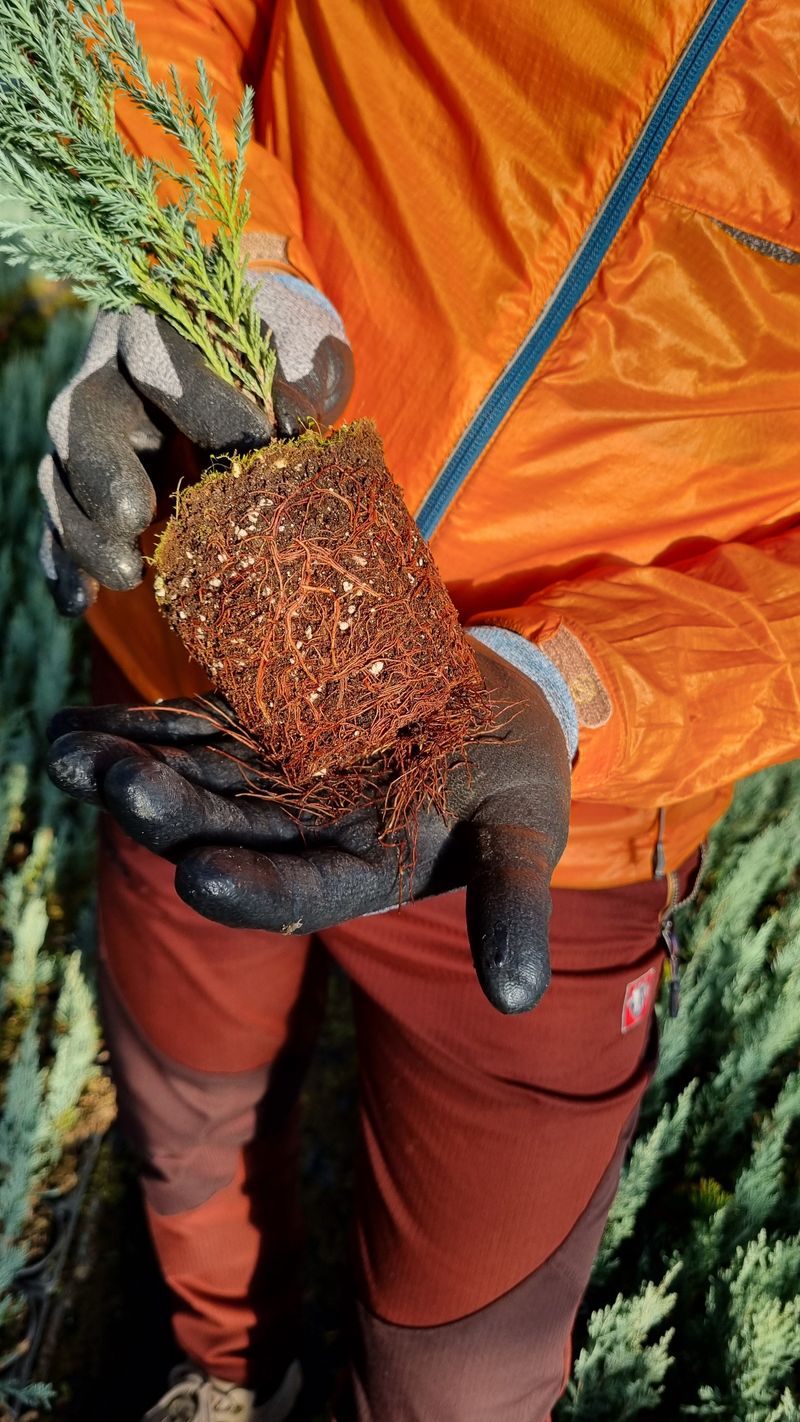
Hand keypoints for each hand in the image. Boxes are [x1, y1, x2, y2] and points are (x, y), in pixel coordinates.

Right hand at [39, 271, 353, 614]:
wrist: (259, 375)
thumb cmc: (282, 357)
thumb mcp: (302, 349)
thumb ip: (300, 374)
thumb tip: (294, 428)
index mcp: (157, 325)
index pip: (161, 353)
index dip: (202, 399)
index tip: (253, 443)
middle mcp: (106, 373)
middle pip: (83, 415)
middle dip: (104, 468)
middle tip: (134, 516)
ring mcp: (89, 433)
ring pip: (61, 474)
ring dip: (84, 530)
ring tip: (127, 577)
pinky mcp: (85, 486)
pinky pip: (60, 525)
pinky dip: (66, 564)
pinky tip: (81, 603)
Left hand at [47, 642, 570, 1013]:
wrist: (492, 713)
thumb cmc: (515, 782)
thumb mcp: (522, 838)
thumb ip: (510, 906)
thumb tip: (518, 999)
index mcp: (360, 878)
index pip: (298, 896)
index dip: (251, 890)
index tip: (200, 874)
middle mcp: (303, 841)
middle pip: (226, 835)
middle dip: (168, 815)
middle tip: (113, 782)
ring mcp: (274, 788)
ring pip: (194, 785)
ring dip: (131, 768)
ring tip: (69, 751)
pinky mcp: (258, 737)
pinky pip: (191, 735)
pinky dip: (138, 728)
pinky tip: (79, 724)